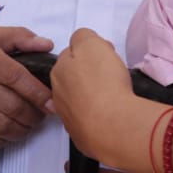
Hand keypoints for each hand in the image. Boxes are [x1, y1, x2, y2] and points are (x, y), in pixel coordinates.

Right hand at [0, 26, 53, 146]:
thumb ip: (18, 37)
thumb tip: (47, 45)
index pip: (15, 77)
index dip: (38, 93)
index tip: (53, 103)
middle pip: (11, 105)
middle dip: (34, 115)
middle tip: (43, 114)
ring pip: (0, 125)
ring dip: (22, 130)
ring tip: (29, 124)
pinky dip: (2, 140)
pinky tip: (10, 132)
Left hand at [50, 27, 135, 162]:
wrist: (113, 126)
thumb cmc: (103, 81)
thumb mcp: (92, 44)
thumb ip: (83, 37)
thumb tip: (83, 43)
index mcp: (58, 71)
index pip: (73, 54)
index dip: (92, 52)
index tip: (108, 55)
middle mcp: (58, 95)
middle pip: (75, 78)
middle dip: (91, 74)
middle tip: (113, 75)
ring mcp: (69, 118)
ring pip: (82, 99)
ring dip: (95, 95)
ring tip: (114, 96)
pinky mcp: (82, 136)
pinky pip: (90, 119)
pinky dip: (99, 115)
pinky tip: (111, 114)